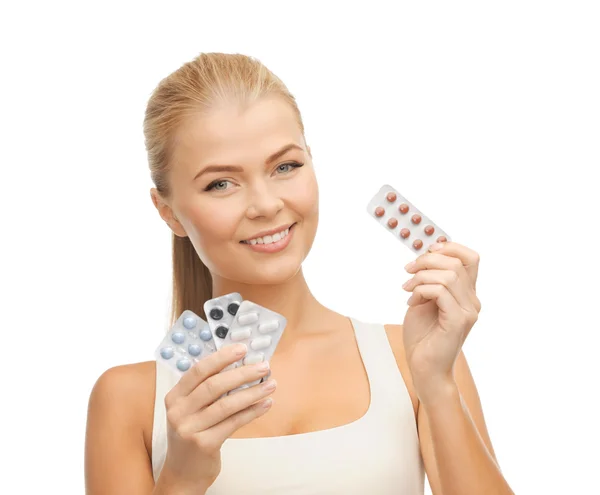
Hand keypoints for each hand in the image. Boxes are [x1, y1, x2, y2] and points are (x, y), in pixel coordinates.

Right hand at [159, 344, 275, 491]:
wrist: (182, 474)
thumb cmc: (192, 435)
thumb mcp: (189, 410)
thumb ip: (206, 389)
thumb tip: (239, 365)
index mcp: (174, 397)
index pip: (198, 370)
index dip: (221, 357)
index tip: (242, 349)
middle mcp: (178, 412)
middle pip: (214, 385)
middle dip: (242, 373)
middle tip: (263, 366)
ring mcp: (190, 429)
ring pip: (226, 404)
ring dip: (252, 392)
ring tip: (271, 384)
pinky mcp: (204, 444)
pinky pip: (233, 423)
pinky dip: (252, 411)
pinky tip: (265, 403)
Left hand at [401, 242, 480, 401]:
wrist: (424, 368)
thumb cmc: (423, 337)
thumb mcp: (424, 301)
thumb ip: (430, 280)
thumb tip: (424, 256)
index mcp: (467, 294)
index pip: (471, 258)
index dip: (450, 247)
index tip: (427, 249)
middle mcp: (472, 301)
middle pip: (456, 263)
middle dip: (427, 260)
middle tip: (408, 270)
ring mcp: (468, 311)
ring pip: (448, 275)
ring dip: (420, 277)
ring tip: (407, 289)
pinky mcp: (458, 321)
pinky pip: (440, 291)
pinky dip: (421, 290)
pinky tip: (411, 302)